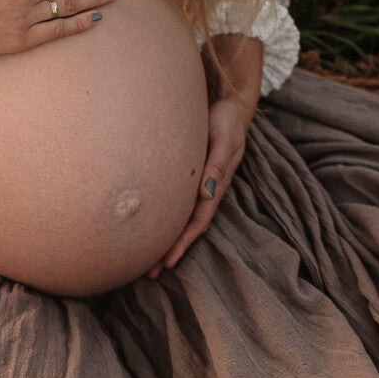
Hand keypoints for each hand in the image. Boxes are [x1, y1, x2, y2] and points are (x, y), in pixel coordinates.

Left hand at [149, 44, 258, 277]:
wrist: (231, 103)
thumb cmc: (228, 120)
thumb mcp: (225, 139)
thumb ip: (217, 165)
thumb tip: (206, 195)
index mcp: (215, 186)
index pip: (197, 221)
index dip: (182, 243)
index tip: (167, 262)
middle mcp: (206, 189)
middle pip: (186, 227)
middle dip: (170, 250)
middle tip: (149, 274)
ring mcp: (198, 183)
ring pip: (180, 218)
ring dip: (166, 239)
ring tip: (147, 260)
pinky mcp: (189, 174)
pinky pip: (176, 202)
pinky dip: (164, 218)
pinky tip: (150, 225)